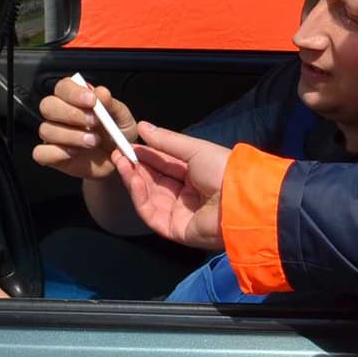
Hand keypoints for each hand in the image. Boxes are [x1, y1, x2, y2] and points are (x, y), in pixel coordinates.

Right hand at [32, 77, 136, 180]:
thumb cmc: (118, 135)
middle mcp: (59, 115)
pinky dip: (57, 153)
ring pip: (46, 129)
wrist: (119, 162)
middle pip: (47, 105)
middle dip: (70, 113)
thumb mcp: (122, 118)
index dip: (74, 92)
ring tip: (93, 141)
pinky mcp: (51, 156)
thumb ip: (112, 105)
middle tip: (94, 122)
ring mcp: (53, 136)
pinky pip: (41, 153)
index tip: (92, 101)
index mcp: (74, 99)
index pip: (63, 87)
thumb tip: (101, 92)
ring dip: (71, 135)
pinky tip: (75, 153)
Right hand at [115, 123, 228, 249]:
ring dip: (134, 179)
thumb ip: (166, 141)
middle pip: (154, 181)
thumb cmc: (221, 169)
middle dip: (135, 167)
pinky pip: (152, 213)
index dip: (145, 155)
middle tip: (118, 153)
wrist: (239, 199)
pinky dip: (140, 197)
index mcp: (194, 175)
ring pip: (149, 196)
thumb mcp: (194, 149)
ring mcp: (179, 213)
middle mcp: (186, 194)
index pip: (163, 165)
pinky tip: (135, 180)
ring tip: (123, 162)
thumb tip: (142, 126)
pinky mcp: (174, 229)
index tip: (127, 145)